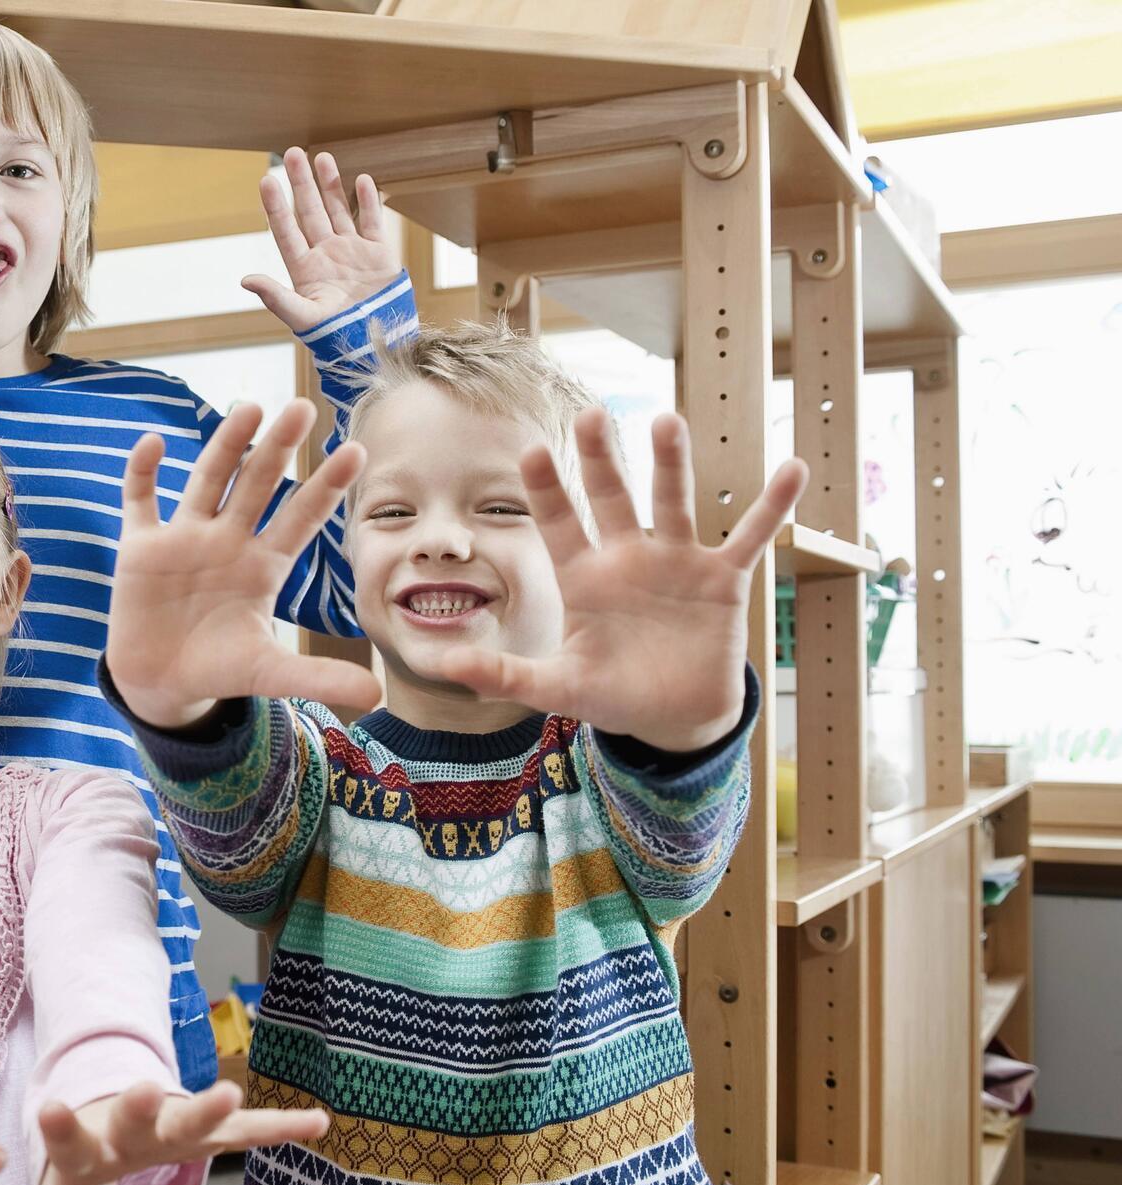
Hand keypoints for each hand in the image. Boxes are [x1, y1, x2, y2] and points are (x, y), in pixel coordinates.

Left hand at [35, 1081, 327, 1184]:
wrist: (115, 1115)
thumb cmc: (86, 1164)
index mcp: (89, 1145)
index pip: (72, 1138)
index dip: (60, 1126)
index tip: (50, 1109)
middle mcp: (131, 1127)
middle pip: (135, 1117)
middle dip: (141, 1107)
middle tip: (144, 1091)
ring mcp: (173, 1124)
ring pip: (192, 1117)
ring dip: (210, 1108)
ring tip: (232, 1094)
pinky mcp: (210, 1130)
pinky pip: (250, 1132)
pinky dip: (281, 1126)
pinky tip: (318, 1122)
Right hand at [106, 399, 380, 728]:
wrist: (161, 683)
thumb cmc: (219, 670)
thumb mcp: (270, 674)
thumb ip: (318, 678)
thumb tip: (377, 696)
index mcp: (264, 565)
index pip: (301, 518)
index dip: (326, 487)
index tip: (356, 451)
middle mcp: (228, 541)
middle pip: (257, 485)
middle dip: (277, 449)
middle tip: (302, 407)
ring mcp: (184, 538)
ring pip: (207, 481)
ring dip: (225, 446)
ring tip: (248, 408)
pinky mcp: (141, 547)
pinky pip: (140, 501)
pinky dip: (142, 473)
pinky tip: (154, 443)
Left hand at [242, 148, 402, 331]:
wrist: (374, 345)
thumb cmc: (334, 336)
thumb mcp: (301, 316)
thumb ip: (275, 297)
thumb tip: (245, 280)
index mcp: (304, 269)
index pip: (285, 230)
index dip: (275, 206)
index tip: (266, 180)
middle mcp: (325, 255)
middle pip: (310, 212)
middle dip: (302, 183)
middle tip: (292, 153)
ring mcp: (352, 252)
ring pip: (339, 210)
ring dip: (331, 185)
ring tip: (322, 157)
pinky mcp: (378, 254)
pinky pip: (372, 222)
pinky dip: (369, 201)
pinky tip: (362, 180)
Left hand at [436, 409, 809, 750]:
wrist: (673, 717)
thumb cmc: (612, 694)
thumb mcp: (557, 687)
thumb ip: (505, 674)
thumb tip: (446, 666)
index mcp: (585, 577)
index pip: (559, 524)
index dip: (546, 489)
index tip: (532, 451)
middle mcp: (628, 557)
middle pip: (611, 497)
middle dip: (602, 458)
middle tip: (592, 414)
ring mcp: (676, 562)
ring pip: (673, 503)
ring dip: (672, 465)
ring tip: (667, 422)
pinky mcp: (722, 579)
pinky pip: (749, 537)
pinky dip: (771, 506)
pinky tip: (792, 469)